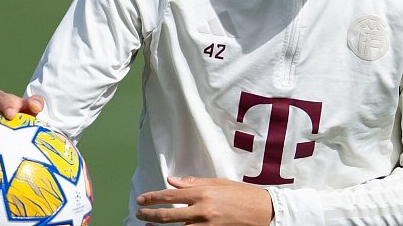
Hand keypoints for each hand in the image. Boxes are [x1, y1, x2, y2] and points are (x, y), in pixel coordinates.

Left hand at [136, 176, 273, 225]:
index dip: (152, 197)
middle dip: (149, 214)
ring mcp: (206, 225)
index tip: (141, 199)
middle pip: (167, 215)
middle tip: (139, 213)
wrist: (263, 211)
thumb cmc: (242, 195)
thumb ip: (194, 183)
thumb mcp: (219, 183)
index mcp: (203, 193)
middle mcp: (202, 210)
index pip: (170, 195)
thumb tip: (172, 181)